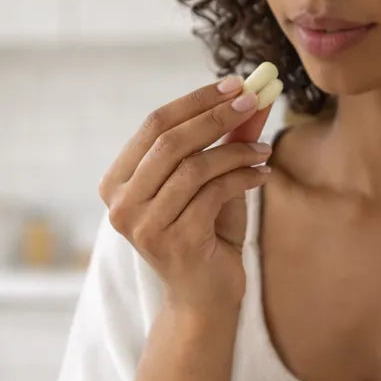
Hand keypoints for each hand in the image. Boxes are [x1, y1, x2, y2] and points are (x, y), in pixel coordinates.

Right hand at [98, 76, 274, 311]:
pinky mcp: (174, 242)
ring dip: (236, 150)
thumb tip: (251, 95)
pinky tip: (262, 175)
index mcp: (117, 182)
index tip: (234, 85)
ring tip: (263, 149)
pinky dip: (243, 177)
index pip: (153, 125)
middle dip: (216, 116)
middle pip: (169, 141)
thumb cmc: (205, 234)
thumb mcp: (210, 181)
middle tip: (253, 101)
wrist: (205, 296)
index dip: (195, 101)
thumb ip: (223, 140)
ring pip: (194, 167)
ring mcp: (143, 226)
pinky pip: (213, 193)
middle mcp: (121, 204)